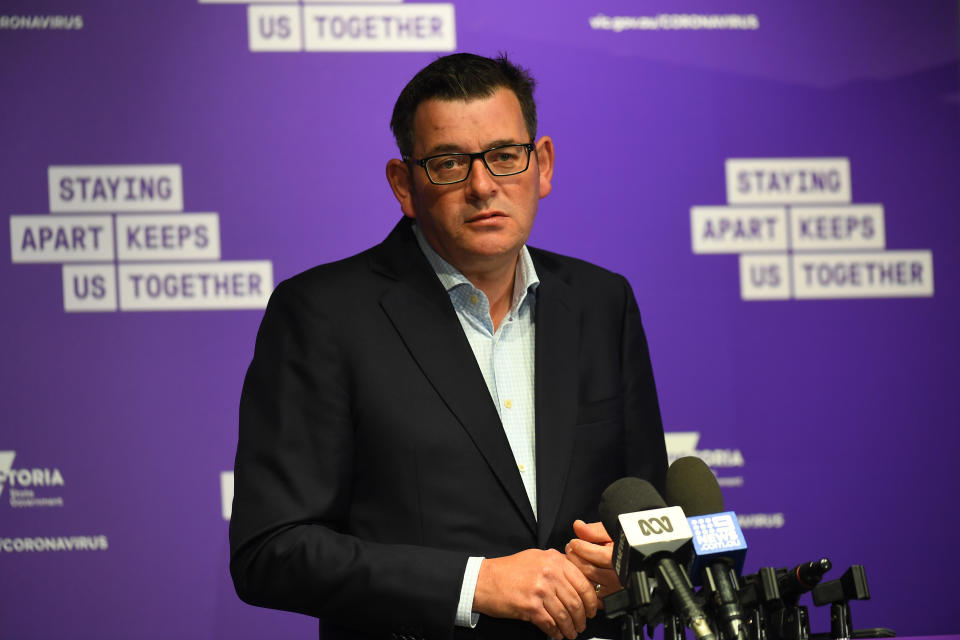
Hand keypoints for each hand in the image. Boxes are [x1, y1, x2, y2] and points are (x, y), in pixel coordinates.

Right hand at [473, 548, 598, 639]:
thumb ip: (558, 566)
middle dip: (582, 617)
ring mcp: (540, 589)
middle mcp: (549, 572)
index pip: (583, 582)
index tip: (592, 609)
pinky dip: (556, 632)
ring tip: (571, 633)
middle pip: (576, 601)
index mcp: (554, 559)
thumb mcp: (536, 558)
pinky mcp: (530, 606)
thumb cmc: (509, 570)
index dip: (591, 600)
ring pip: (565, 615)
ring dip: (570, 628)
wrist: (484, 580)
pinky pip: (550, 623)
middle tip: (582, 624)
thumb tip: (580, 584)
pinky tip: (556, 635)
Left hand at [565, 519, 621, 604]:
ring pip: (587, 582)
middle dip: (575, 558)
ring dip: (576, 571)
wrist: (641, 565)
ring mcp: (614, 591)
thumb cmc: (626, 546)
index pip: (595, 555)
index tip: (573, 542)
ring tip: (572, 559)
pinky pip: (590, 594)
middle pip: (589, 569)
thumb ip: (596, 531)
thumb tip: (578, 525)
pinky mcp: (609, 600)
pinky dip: (582, 584)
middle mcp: (618, 578)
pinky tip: (579, 574)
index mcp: (620, 560)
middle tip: (569, 549)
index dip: (581, 548)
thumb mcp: (614, 534)